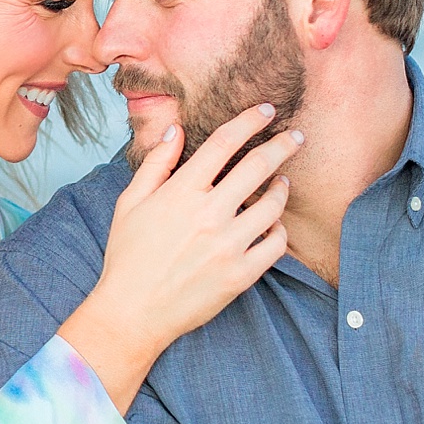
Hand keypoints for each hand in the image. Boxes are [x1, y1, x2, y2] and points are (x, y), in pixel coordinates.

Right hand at [59, 103, 299, 410]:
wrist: (132, 312)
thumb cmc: (128, 256)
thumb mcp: (131, 203)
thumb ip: (156, 164)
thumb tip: (175, 131)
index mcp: (181, 192)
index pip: (224, 143)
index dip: (249, 121)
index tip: (266, 111)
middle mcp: (208, 215)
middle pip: (258, 166)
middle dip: (282, 146)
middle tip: (295, 138)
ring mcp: (228, 246)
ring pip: (273, 205)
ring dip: (282, 188)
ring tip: (282, 183)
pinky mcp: (240, 275)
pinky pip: (276, 244)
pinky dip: (279, 229)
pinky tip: (273, 224)